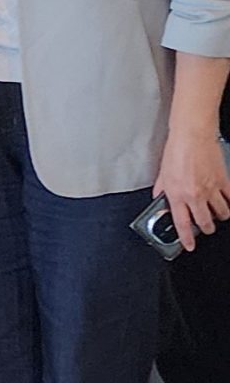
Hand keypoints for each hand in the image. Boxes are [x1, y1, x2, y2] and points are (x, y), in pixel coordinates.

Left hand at [157, 125, 229, 250]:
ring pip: (221, 213)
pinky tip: (228, 202)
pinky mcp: (223, 181)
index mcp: (177, 195)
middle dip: (207, 228)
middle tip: (207, 227)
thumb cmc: (176, 151)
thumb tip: (160, 198)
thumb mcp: (162, 174)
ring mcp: (211, 189)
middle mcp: (194, 195)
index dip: (186, 238)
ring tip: (217, 214)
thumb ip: (162, 190)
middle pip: (205, 222)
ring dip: (220, 216)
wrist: (192, 136)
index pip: (181, 223)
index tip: (189, 245)